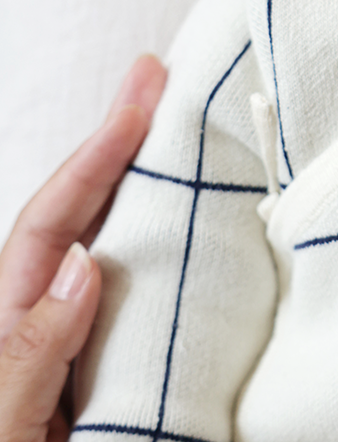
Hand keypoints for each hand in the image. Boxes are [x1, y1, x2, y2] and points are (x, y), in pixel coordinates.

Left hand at [0, 56, 166, 441]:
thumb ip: (33, 351)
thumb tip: (84, 266)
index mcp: (16, 311)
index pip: (58, 218)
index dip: (98, 155)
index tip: (140, 96)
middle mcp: (50, 307)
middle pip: (90, 208)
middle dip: (126, 141)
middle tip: (167, 75)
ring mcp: (84, 333)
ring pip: (123, 245)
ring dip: (155, 187)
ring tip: (199, 130)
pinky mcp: (115, 366)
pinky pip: (151, 299)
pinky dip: (180, 258)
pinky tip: (214, 234)